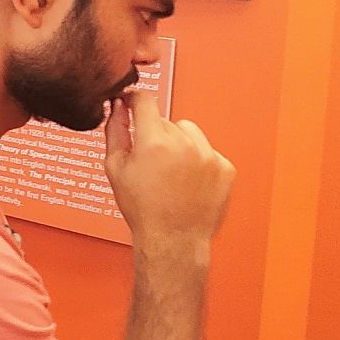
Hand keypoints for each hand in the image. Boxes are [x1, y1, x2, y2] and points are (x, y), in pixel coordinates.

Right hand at [104, 89, 233, 258]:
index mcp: (154, 143)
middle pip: (165, 121)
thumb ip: (115, 132)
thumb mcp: (116, 169)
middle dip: (155, 133)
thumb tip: (116, 108)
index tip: (131, 103)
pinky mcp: (224, 168)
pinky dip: (198, 160)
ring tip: (170, 170)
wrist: (174, 239)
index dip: (134, 100)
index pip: (145, 101)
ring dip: (179, 142)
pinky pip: (208, 150)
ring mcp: (208, 156)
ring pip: (188, 131)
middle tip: (150, 160)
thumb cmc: (143, 209)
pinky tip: (187, 180)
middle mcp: (184, 145)